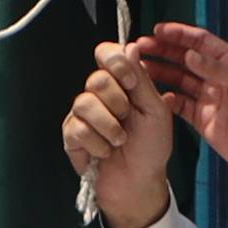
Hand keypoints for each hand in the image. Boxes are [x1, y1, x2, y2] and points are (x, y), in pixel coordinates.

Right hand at [64, 38, 180, 227]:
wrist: (139, 181)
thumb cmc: (152, 146)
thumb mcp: (156, 110)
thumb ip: (142, 79)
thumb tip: (130, 46)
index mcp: (122, 82)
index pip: (107, 53)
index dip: (114, 62)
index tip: (130, 82)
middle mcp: (99, 94)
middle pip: (96, 80)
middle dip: (117, 103)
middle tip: (128, 120)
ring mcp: (82, 114)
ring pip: (84, 103)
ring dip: (109, 127)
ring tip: (119, 141)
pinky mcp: (72, 135)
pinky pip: (77, 129)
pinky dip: (97, 144)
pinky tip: (104, 153)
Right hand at [142, 21, 227, 198]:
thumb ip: (217, 69)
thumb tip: (190, 54)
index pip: (201, 42)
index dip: (179, 35)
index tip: (157, 30)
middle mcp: (218, 78)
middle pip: (185, 59)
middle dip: (162, 51)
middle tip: (139, 47)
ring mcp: (209, 99)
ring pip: (179, 81)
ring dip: (160, 73)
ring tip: (139, 68)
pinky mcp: (203, 120)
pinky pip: (180, 106)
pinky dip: (166, 100)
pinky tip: (153, 96)